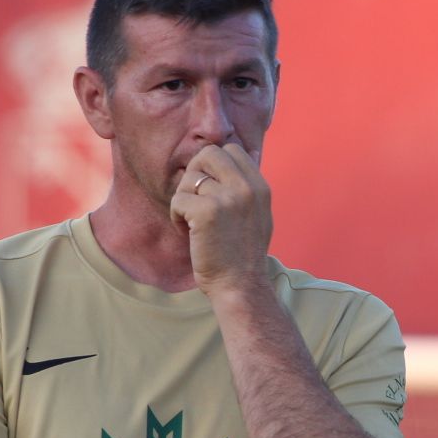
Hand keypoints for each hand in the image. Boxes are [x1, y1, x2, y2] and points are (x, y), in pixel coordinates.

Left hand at [168, 142, 272, 296]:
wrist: (241, 287)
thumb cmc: (244, 255)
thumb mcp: (259, 214)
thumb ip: (251, 185)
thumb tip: (247, 150)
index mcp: (260, 186)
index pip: (231, 150)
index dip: (214, 166)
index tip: (210, 191)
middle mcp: (247, 187)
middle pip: (208, 154)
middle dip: (194, 174)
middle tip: (195, 200)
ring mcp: (228, 198)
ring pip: (189, 179)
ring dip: (184, 200)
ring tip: (193, 223)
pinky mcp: (207, 211)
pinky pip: (178, 199)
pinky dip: (176, 217)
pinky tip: (188, 233)